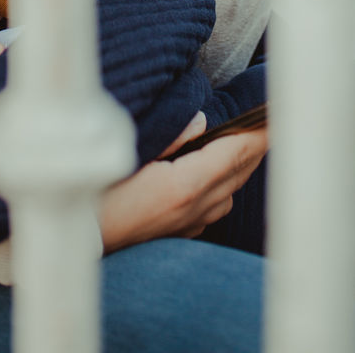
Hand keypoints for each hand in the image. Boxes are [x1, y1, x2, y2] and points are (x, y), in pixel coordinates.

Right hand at [97, 123, 267, 253]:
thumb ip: (170, 136)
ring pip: (231, 191)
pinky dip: (227, 184)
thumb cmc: (96, 195)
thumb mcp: (128, 155)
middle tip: (273, 121)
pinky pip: (216, 205)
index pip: (235, 152)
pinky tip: (221, 173)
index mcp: (184, 185)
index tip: (275, 115)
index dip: (258, 132)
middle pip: (239, 171)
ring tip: (249, 140)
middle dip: (257, 144)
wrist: (79, 239)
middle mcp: (194, 208)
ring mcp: (189, 223)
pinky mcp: (181, 231)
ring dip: (242, 164)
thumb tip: (202, 120)